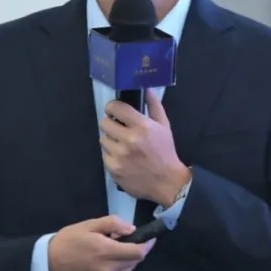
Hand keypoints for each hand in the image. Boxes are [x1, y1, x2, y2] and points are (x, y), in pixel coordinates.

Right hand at [48, 215, 155, 270]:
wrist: (49, 262)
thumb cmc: (69, 240)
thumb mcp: (89, 225)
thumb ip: (113, 223)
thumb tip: (132, 229)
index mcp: (106, 251)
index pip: (138, 253)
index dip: (147, 245)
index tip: (150, 238)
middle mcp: (108, 270)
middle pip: (135, 262)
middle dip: (135, 250)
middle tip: (123, 241)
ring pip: (127, 270)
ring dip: (127, 260)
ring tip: (112, 250)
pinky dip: (118, 268)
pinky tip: (106, 261)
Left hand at [99, 89, 191, 204]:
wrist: (167, 182)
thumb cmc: (165, 152)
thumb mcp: (164, 126)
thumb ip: (154, 105)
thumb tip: (146, 88)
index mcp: (142, 126)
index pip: (115, 108)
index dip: (112, 107)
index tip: (114, 111)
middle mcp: (129, 140)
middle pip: (104, 123)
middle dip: (111, 124)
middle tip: (119, 129)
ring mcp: (119, 156)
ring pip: (103, 139)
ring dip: (111, 140)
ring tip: (122, 145)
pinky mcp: (113, 169)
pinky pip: (104, 155)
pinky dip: (111, 155)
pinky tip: (122, 158)